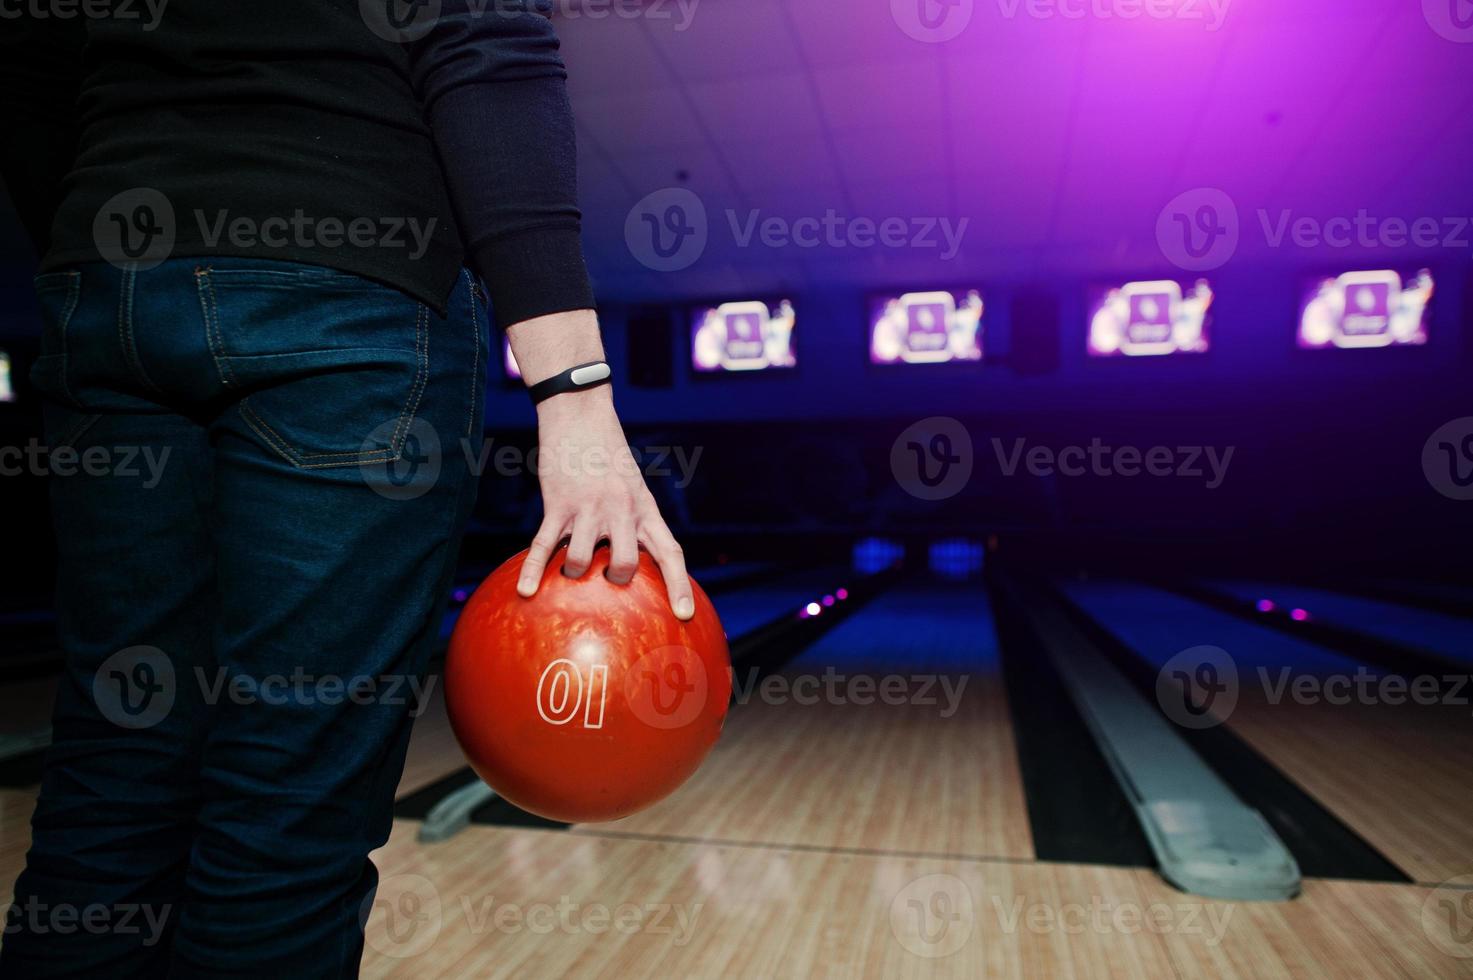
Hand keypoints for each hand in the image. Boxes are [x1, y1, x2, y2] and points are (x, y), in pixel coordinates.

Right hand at [515, 386, 693, 619]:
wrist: (580, 415)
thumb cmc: (606, 455)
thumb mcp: (632, 487)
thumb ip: (632, 521)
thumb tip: (626, 562)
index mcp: (644, 509)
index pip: (670, 552)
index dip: (679, 586)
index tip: (684, 615)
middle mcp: (620, 511)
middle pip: (624, 565)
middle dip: (614, 580)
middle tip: (605, 576)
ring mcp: (587, 508)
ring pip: (580, 561)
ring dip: (572, 573)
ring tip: (569, 567)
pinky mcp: (557, 505)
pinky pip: (543, 546)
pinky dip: (534, 571)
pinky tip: (525, 591)